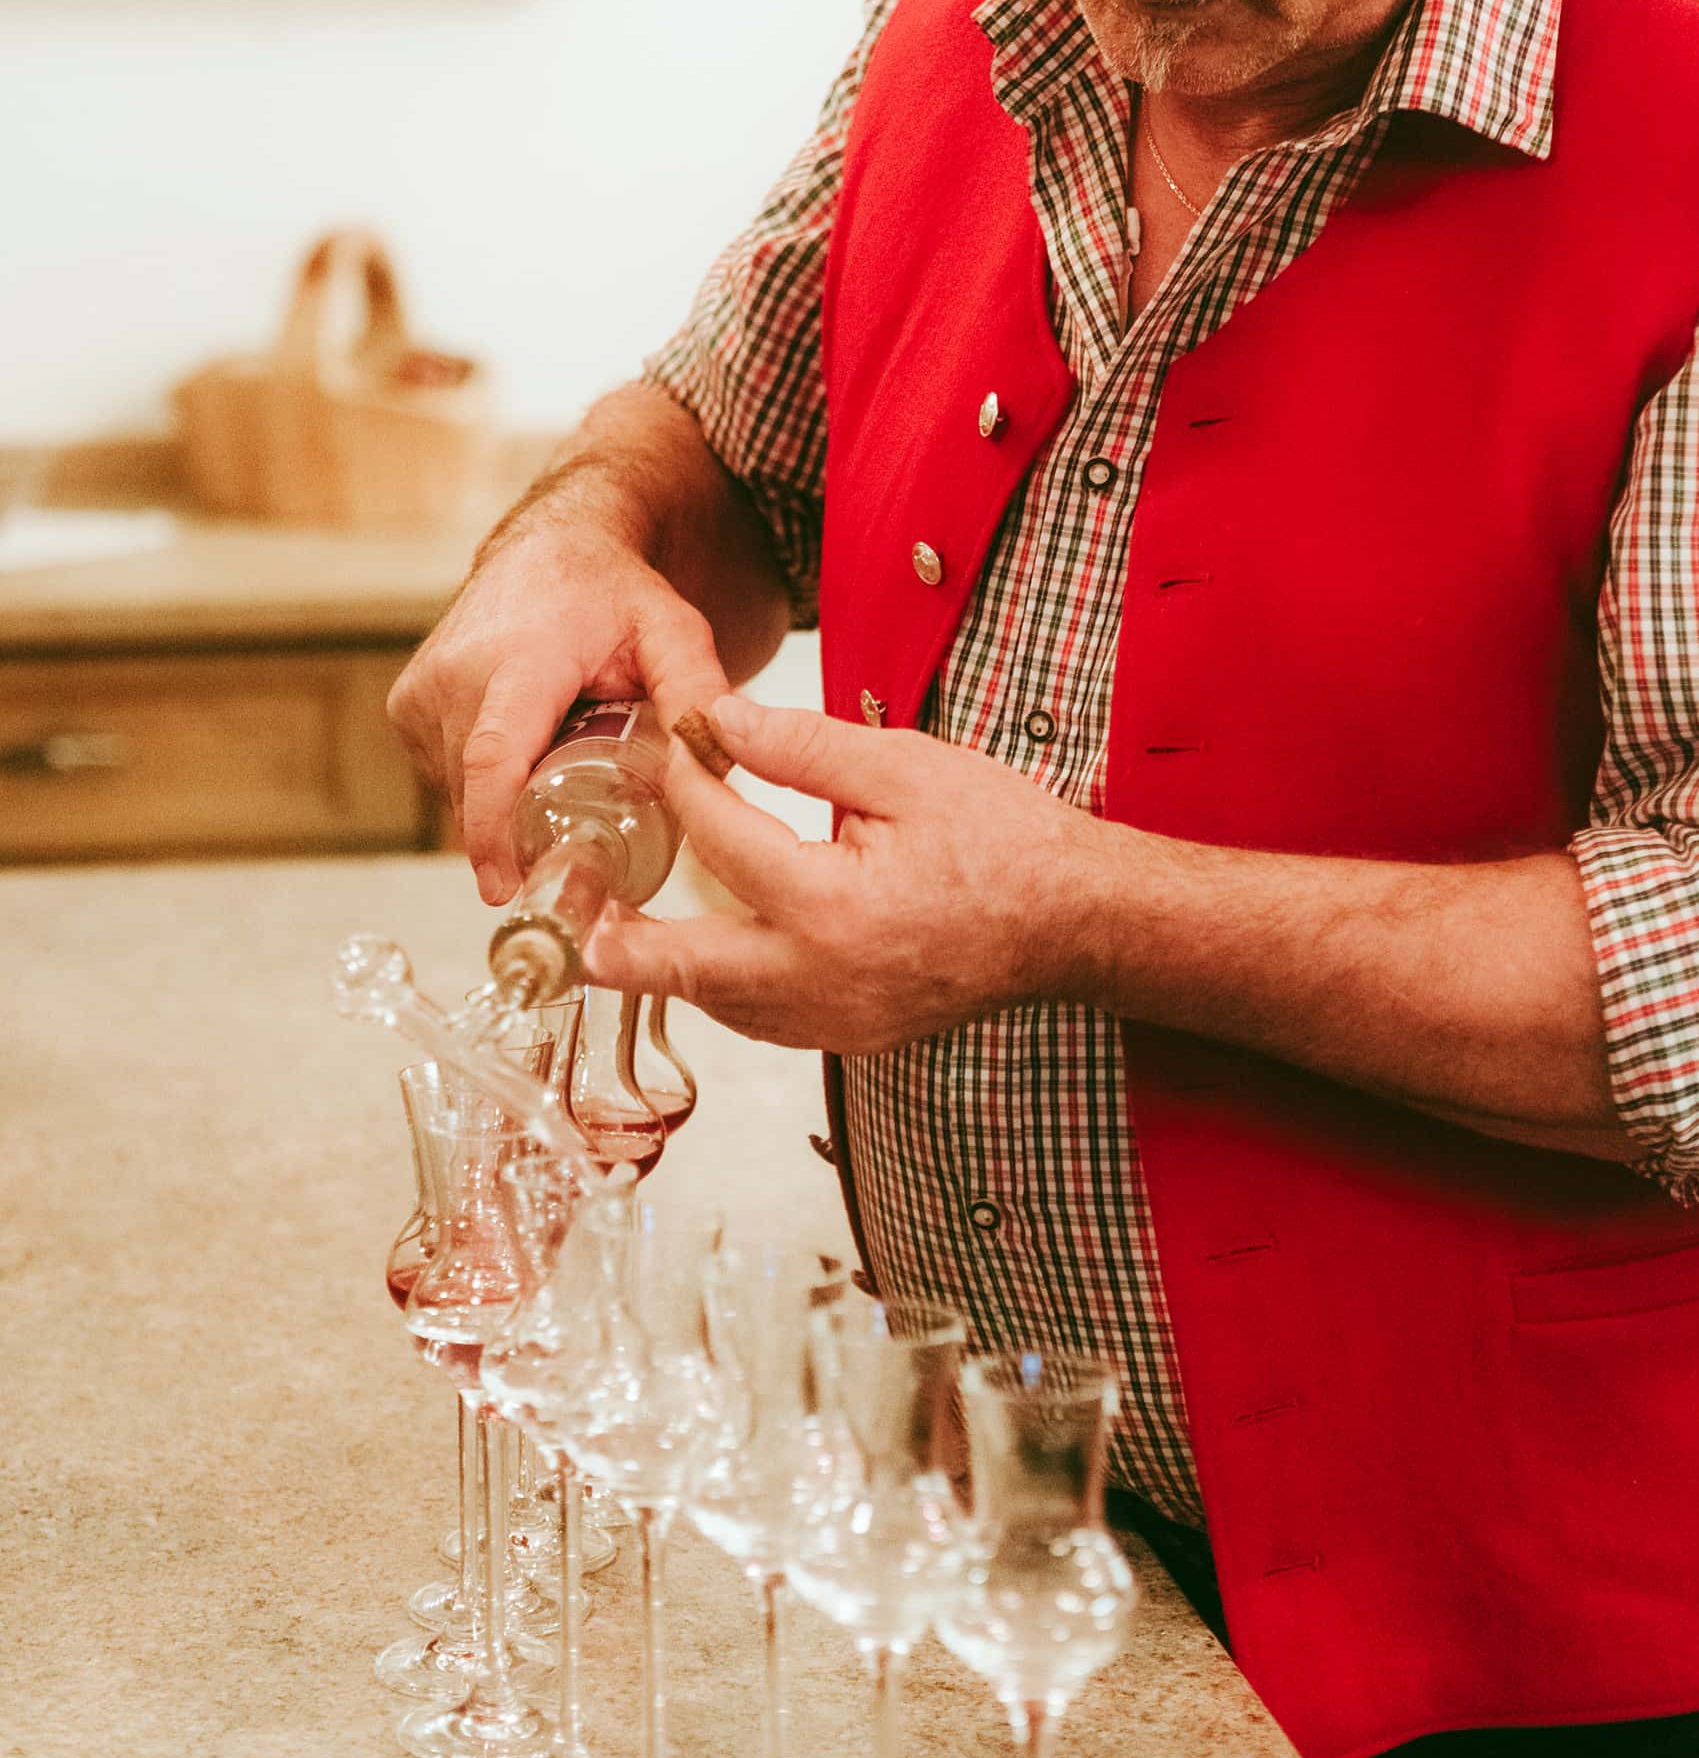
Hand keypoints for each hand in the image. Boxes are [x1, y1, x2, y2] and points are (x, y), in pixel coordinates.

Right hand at [387, 522, 728, 904]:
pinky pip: (445, 777)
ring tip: (560, 788)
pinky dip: (485, 789)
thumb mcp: (672, 631)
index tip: (506, 889)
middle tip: (574, 863)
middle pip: (479, 791)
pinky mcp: (407, 709)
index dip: (494, 830)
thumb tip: (712, 767)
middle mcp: (453, 676)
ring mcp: (421, 695)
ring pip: (459, 792)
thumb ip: (698, 691)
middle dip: (520, 837)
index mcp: (516, 660)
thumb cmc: (611, 593)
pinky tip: (529, 767)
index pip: (494, 758)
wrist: (549, 550)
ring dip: (506, 809)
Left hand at [579, 692, 1114, 1050]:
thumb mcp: (904, 768)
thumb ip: (800, 747)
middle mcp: (823, 981)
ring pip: (719, 1006)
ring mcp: (837, 1023)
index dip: (687, 783)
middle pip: (685, 969)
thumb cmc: (1005, 840)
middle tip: (562, 915)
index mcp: (833, 908)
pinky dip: (722, 988)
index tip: (671, 745)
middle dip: (616, 942)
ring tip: (611, 929)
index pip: (724, 840)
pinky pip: (762, 1021)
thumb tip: (717, 721)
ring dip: (665, 968)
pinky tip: (702, 954)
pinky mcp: (853, 1037)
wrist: (1077, 920)